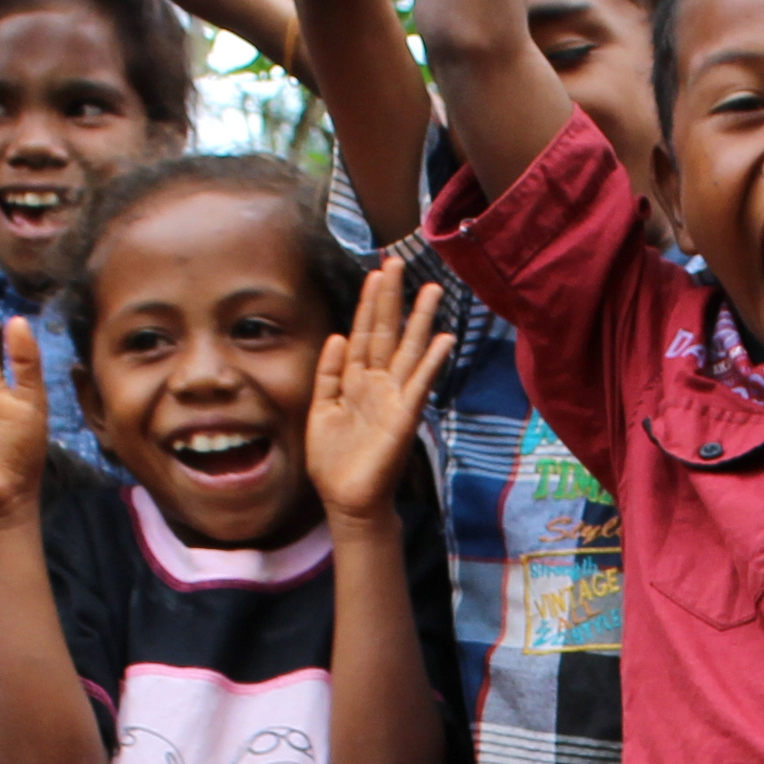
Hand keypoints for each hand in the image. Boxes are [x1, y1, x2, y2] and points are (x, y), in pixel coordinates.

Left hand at [307, 255, 454, 529]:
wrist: (346, 501)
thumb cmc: (333, 461)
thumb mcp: (320, 410)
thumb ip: (328, 374)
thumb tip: (336, 336)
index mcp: (355, 381)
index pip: (364, 333)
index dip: (369, 303)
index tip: (376, 272)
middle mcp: (378, 384)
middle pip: (387, 333)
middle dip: (392, 299)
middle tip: (397, 262)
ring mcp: (393, 399)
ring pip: (408, 351)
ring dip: (420, 321)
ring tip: (432, 290)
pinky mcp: (403, 418)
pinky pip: (418, 385)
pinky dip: (431, 362)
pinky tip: (444, 339)